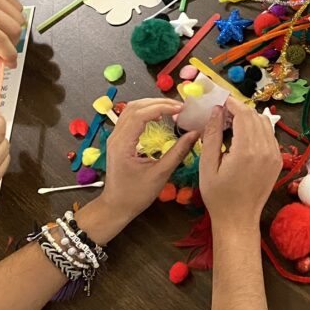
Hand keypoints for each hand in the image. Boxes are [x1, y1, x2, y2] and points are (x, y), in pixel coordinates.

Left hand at [0, 0, 22, 67]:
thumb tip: (2, 59)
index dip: (9, 55)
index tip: (11, 63)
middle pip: (14, 28)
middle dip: (12, 43)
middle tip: (3, 49)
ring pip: (19, 18)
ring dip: (14, 30)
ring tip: (0, 33)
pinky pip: (17, 6)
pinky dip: (14, 17)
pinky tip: (1, 20)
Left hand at [99, 99, 198, 223]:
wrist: (116, 206)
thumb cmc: (136, 194)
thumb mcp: (161, 174)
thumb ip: (178, 152)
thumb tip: (195, 134)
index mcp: (123, 144)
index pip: (141, 114)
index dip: (162, 107)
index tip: (181, 109)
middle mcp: (116, 137)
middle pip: (135, 107)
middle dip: (158, 102)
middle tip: (179, 106)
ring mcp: (115, 137)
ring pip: (131, 109)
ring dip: (151, 105)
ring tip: (171, 109)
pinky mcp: (118, 140)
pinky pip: (130, 117)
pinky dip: (145, 112)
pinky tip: (159, 117)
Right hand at [199, 98, 282, 226]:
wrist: (238, 219)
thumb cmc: (218, 196)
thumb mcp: (207, 165)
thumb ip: (212, 135)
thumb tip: (216, 111)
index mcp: (246, 150)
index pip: (244, 115)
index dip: (232, 104)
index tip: (221, 100)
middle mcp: (265, 150)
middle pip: (255, 116)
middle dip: (240, 109)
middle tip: (223, 111)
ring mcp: (274, 155)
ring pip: (265, 124)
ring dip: (250, 118)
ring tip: (232, 122)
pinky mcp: (277, 161)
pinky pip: (270, 136)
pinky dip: (258, 129)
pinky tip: (244, 136)